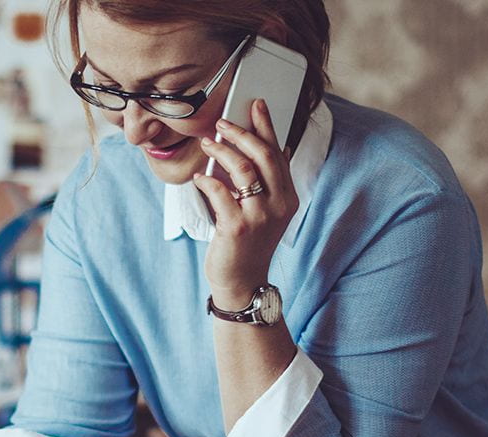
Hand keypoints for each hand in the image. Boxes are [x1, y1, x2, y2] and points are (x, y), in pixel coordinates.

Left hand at [193, 99, 297, 306]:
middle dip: (242, 132)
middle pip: (264, 155)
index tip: (256, 104)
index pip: (279, 153)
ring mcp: (259, 216)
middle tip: (221, 122)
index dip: (267, 126)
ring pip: (243, 169)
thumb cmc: (249, 242)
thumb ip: (268, 183)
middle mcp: (279, 205)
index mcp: (288, 197)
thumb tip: (270, 148)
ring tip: (206, 144)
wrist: (242, 280)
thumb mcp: (266, 211)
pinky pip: (219, 192)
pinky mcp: (237, 227)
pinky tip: (199, 178)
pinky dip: (207, 180)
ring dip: (221, 151)